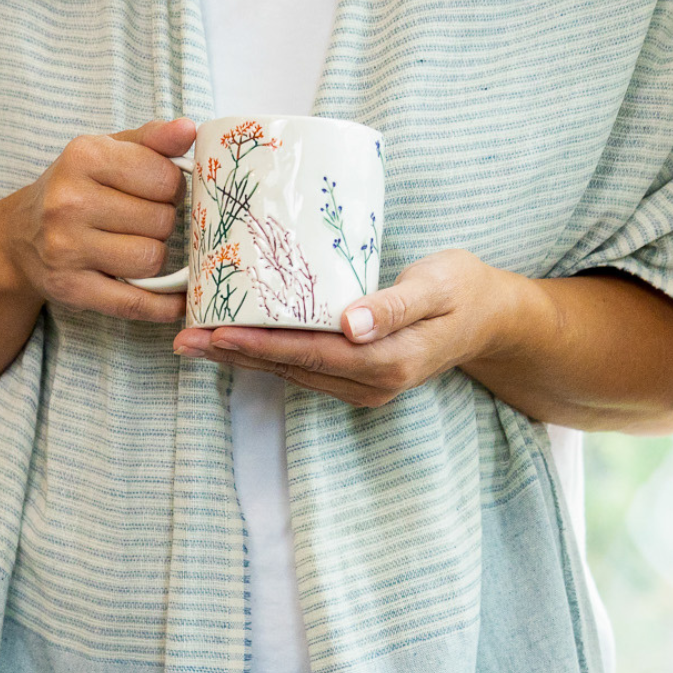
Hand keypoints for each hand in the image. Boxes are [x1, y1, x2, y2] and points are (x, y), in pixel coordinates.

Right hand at [0, 118, 196, 322]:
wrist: (19, 238)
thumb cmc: (74, 189)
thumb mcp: (106, 151)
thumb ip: (152, 139)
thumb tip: (189, 130)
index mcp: (83, 157)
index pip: (164, 177)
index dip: (172, 188)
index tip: (157, 191)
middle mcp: (70, 202)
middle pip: (160, 221)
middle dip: (161, 223)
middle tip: (141, 222)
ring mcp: (67, 248)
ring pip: (151, 259)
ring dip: (153, 256)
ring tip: (133, 246)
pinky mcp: (71, 288)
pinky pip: (134, 302)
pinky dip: (162, 305)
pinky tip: (177, 302)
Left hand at [172, 249, 525, 407]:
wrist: (490, 318)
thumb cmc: (465, 289)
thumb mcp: (438, 285)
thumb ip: (395, 305)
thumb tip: (351, 324)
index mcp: (386, 363)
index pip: (308, 353)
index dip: (259, 344)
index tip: (215, 330)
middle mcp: (368, 384)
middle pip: (288, 368)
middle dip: (233, 354)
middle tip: (182, 338)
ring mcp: (360, 387)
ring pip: (289, 372)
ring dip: (241, 357)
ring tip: (194, 339)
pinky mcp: (355, 378)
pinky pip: (301, 368)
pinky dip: (265, 354)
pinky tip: (235, 339)